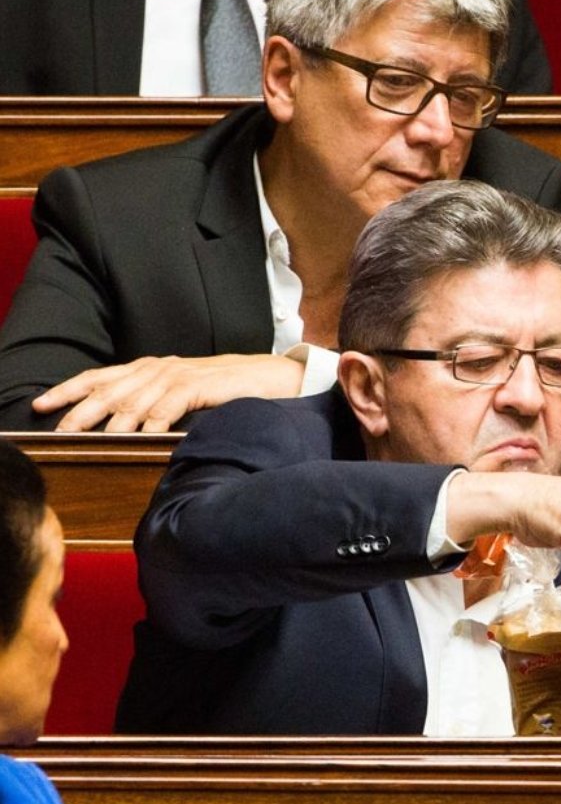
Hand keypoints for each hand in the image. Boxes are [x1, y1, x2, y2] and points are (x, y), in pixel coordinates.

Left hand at [32, 354, 305, 432]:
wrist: (277, 377)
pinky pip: (172, 403)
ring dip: (113, 418)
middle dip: (81, 408)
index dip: (70, 388)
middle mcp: (163, 366)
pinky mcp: (205, 384)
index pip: (103, 376)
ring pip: (137, 396)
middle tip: (59, 429)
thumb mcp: (187, 395)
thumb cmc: (232, 390)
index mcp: (155, 368)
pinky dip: (155, 420)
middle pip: (112, 386)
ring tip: (92, 437)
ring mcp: (184, 374)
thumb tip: (126, 431)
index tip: (41, 405)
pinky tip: (142, 437)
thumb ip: (158, 405)